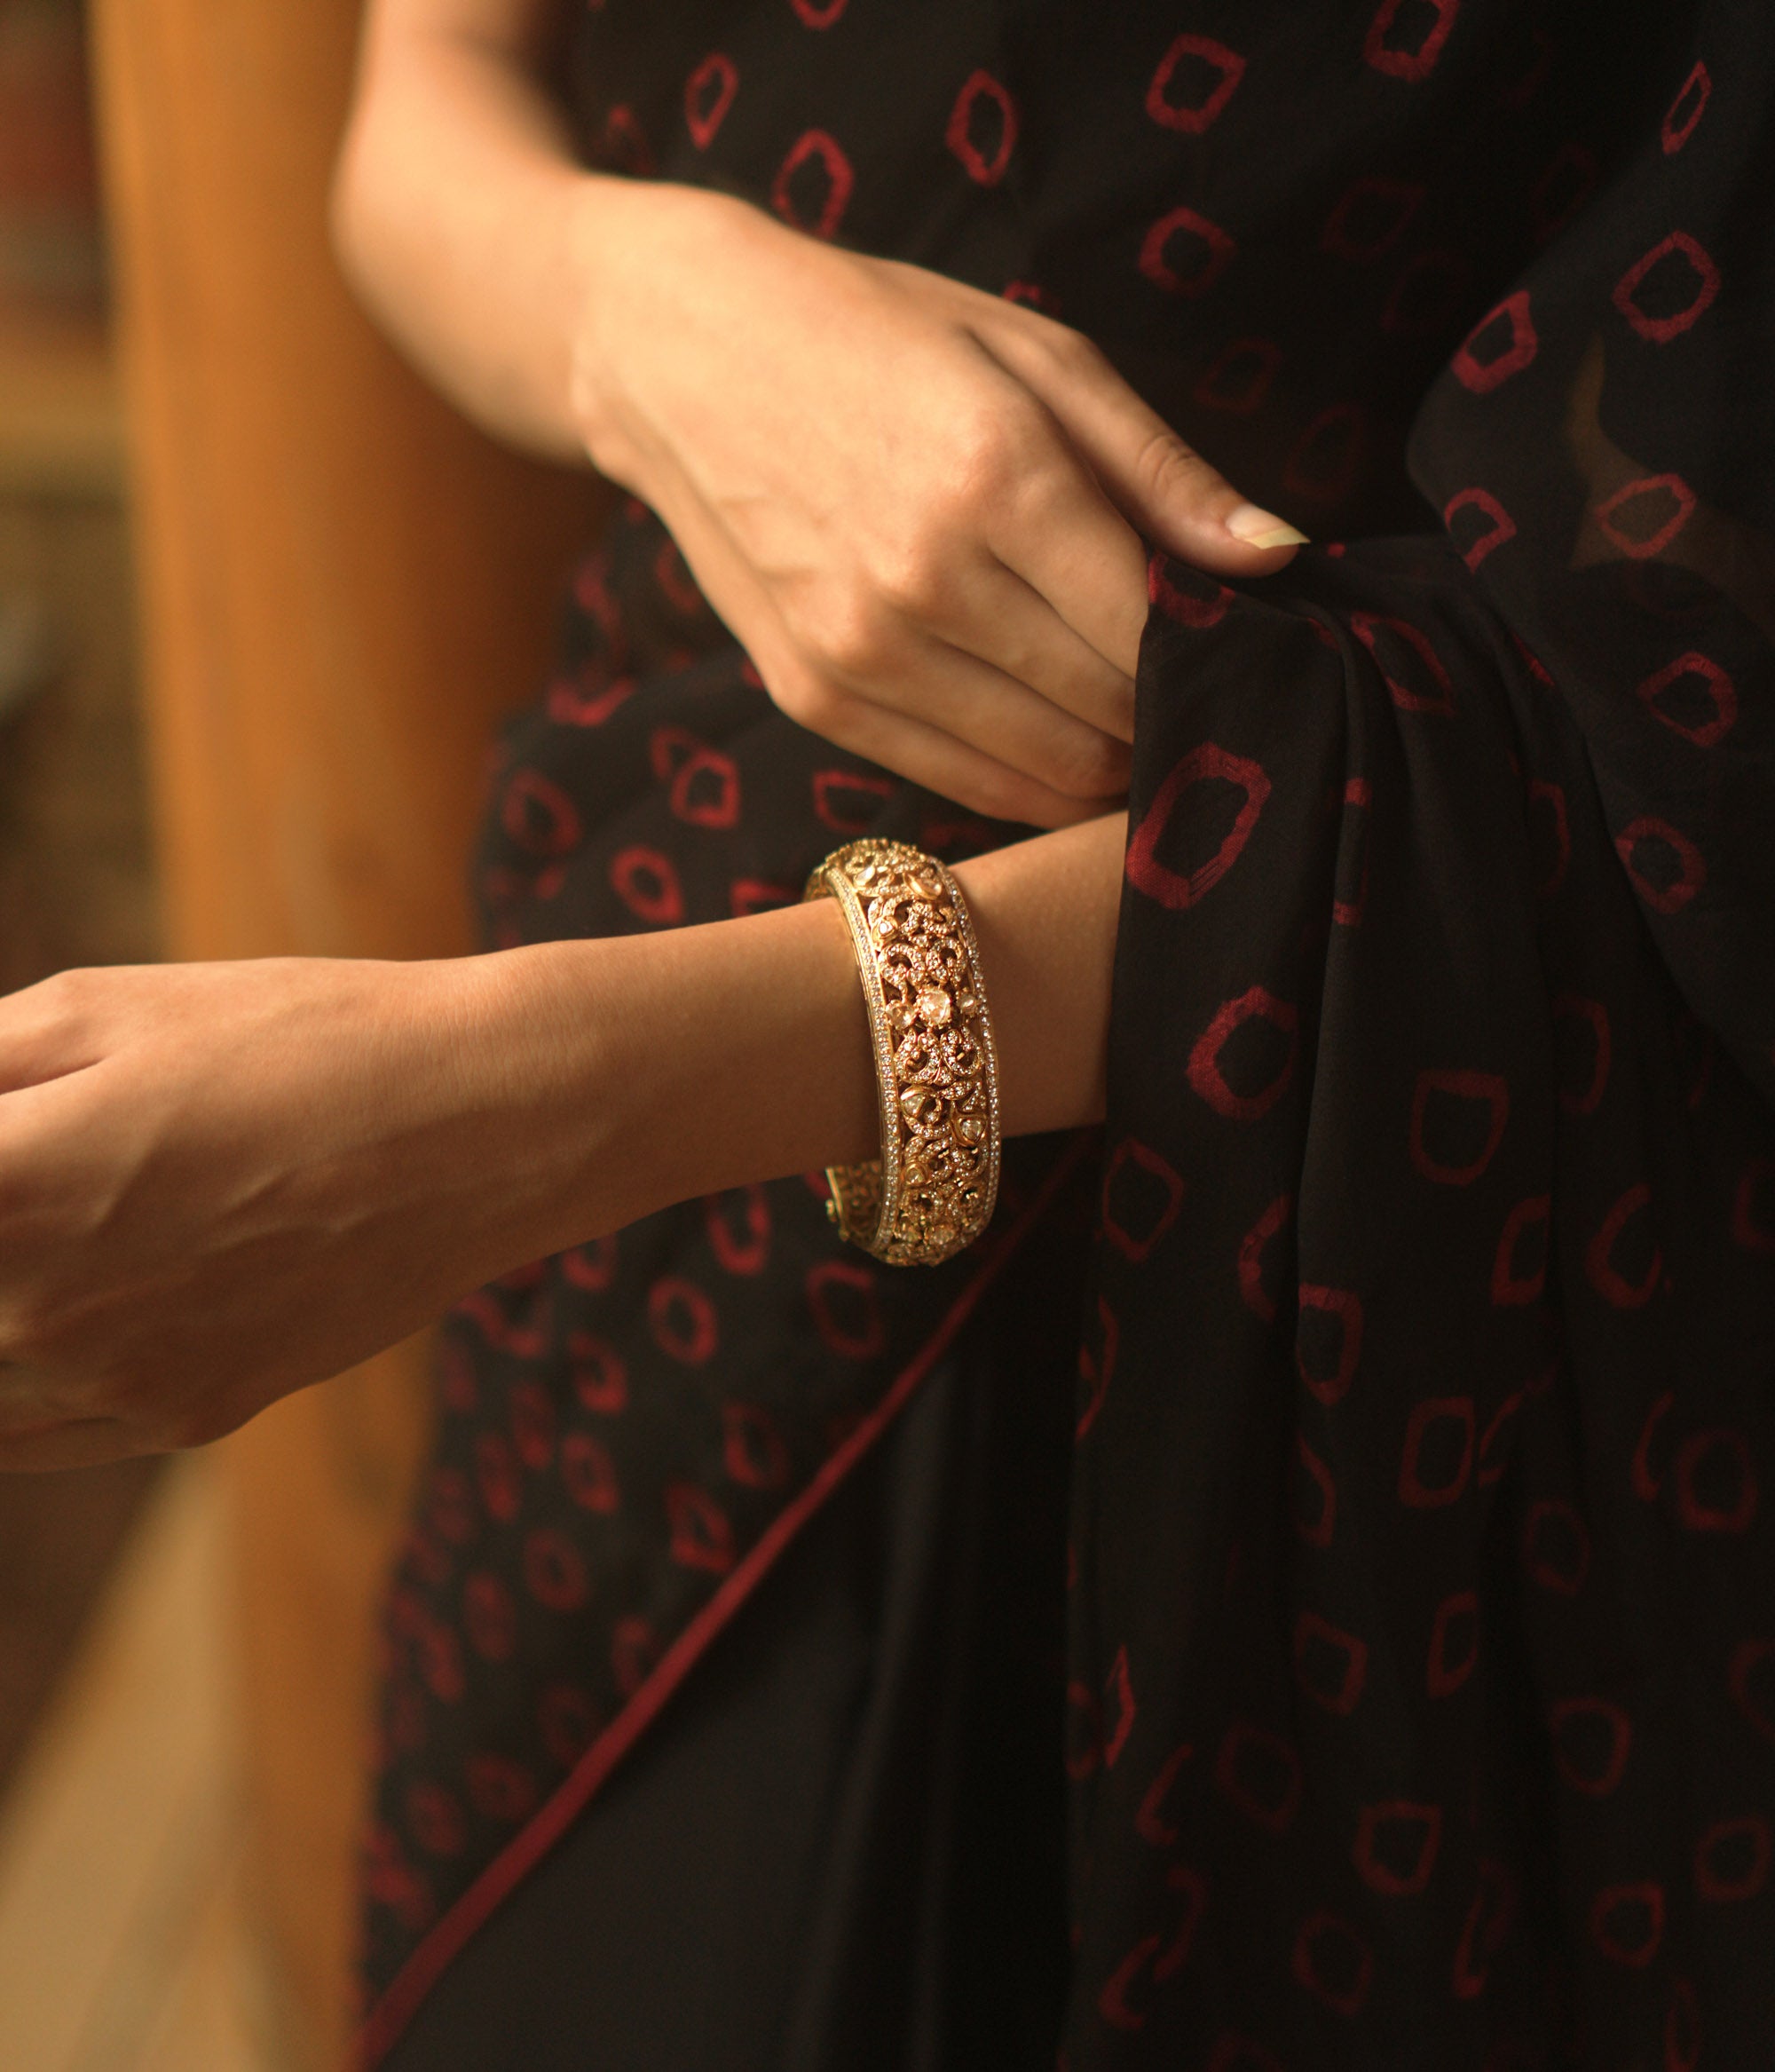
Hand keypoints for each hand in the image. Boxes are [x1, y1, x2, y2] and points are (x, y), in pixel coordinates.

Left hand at [0, 955, 597, 1470]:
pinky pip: (29, 1435)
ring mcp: (116, 1383)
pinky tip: (36, 1313)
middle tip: (10, 1192)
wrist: (488, 1123)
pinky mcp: (187, 1416)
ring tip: (40, 1237)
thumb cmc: (299, 1036)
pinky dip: (6, 1381)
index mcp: (5, 1187)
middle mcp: (38, 1311)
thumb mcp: (100, 1007)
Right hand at [570, 184, 1304, 826]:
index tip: (1239, 646)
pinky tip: (1049, 728)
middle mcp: (923, 583)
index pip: (1152, 632)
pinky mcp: (812, 696)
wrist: (679, 354)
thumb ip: (1162, 471)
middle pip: (1105, 715)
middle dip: (1165, 711)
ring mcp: (859, 652)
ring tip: (1123, 710)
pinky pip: (959, 780)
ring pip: (1042, 771)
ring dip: (1104, 760)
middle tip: (1189, 684)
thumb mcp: (1035, 357)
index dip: (1212, 655)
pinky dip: (1025, 775)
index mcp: (995, 477)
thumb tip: (1278, 560)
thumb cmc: (879, 332)